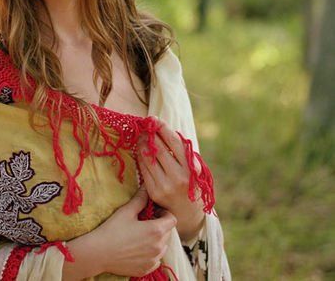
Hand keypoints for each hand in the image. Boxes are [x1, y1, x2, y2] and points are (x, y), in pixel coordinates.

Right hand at [63, 187, 176, 279]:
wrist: (99, 253)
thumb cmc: (112, 230)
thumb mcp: (127, 211)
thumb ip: (140, 199)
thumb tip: (147, 187)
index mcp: (156, 230)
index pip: (172, 219)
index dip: (165, 213)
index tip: (154, 211)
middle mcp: (159, 247)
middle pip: (168, 232)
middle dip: (160, 224)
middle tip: (145, 220)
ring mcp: (153, 260)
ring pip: (163, 246)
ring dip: (157, 239)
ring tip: (141, 234)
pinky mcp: (147, 269)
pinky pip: (156, 259)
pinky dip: (151, 252)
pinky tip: (138, 247)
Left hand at [137, 121, 204, 241]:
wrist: (188, 214)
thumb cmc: (191, 184)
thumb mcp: (194, 168)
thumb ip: (182, 152)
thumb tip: (163, 130)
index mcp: (192, 168)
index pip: (174, 142)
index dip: (162, 128)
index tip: (154, 118)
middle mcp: (179, 177)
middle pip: (159, 148)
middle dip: (150, 134)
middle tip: (145, 126)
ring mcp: (165, 185)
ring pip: (148, 158)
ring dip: (142, 144)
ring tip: (142, 136)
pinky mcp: (154, 192)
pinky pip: (143, 169)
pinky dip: (140, 157)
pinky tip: (140, 150)